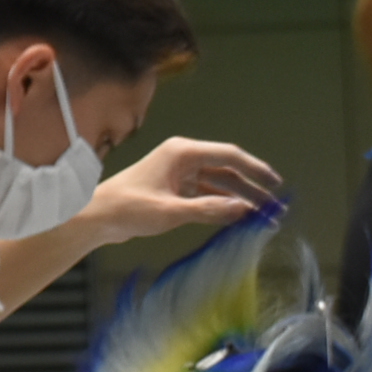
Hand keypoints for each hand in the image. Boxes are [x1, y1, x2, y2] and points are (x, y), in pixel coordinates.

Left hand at [73, 138, 281, 246]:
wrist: (96, 217)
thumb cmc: (127, 208)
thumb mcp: (171, 212)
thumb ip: (209, 210)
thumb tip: (244, 210)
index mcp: (182, 153)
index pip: (229, 156)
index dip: (255, 170)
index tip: (275, 184)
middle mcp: (184, 159)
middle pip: (227, 171)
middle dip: (251, 190)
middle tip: (274, 209)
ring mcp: (180, 174)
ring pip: (219, 185)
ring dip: (239, 200)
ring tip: (261, 217)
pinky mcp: (176, 189)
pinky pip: (207, 195)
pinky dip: (222, 206)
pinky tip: (238, 218)